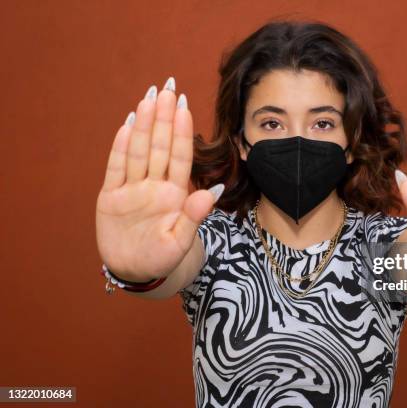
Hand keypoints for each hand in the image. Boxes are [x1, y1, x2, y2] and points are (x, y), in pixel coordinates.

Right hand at [95, 78, 223, 280]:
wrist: (138, 273)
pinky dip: (120, 147)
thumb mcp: (182, 242)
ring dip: (143, 125)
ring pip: (138, 151)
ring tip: (148, 98)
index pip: (180, 157)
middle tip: (167, 88)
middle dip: (163, 118)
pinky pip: (116, 168)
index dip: (181, 132)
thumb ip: (194, 216)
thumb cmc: (165, 258)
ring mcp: (133, 189)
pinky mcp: (111, 197)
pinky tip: (127, 124)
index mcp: (174, 194)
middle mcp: (155, 186)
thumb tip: (213, 191)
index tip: (185, 106)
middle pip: (159, 146)